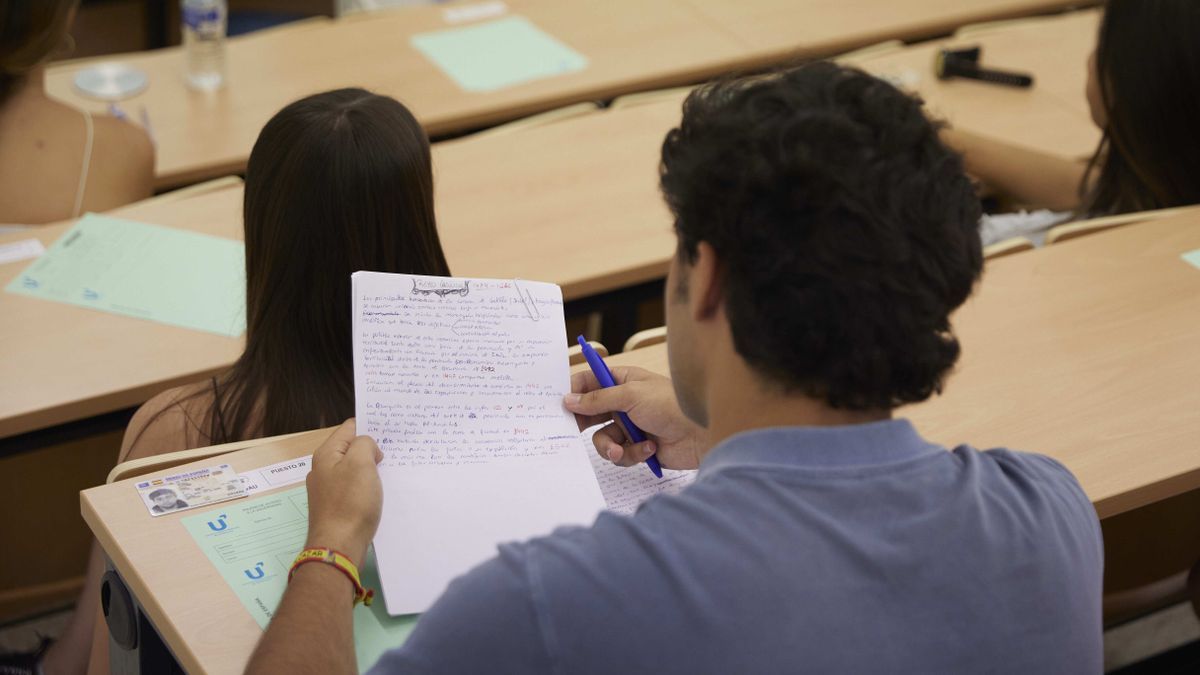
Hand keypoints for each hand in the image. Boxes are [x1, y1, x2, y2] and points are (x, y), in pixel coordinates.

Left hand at [304, 419, 383, 565]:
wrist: (339, 546)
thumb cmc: (350, 502)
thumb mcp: (360, 463)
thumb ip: (365, 444)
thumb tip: (368, 449)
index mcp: (326, 454)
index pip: (349, 427)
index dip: (370, 426)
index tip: (392, 432)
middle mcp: (323, 469)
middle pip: (351, 448)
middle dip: (372, 448)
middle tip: (395, 452)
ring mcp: (328, 490)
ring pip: (354, 469)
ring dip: (371, 469)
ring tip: (391, 471)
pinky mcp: (336, 507)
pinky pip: (354, 488)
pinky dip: (367, 486)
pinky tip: (380, 492)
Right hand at [564, 366, 707, 469]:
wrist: (702, 435)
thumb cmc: (671, 406)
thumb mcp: (631, 396)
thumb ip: (597, 399)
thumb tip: (569, 400)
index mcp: (623, 380)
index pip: (590, 381)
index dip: (574, 391)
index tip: (559, 403)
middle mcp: (624, 402)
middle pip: (591, 412)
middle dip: (585, 424)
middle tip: (573, 431)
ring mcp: (630, 426)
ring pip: (603, 439)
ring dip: (611, 446)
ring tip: (622, 449)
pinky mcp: (638, 447)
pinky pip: (620, 454)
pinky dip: (632, 454)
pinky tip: (650, 450)